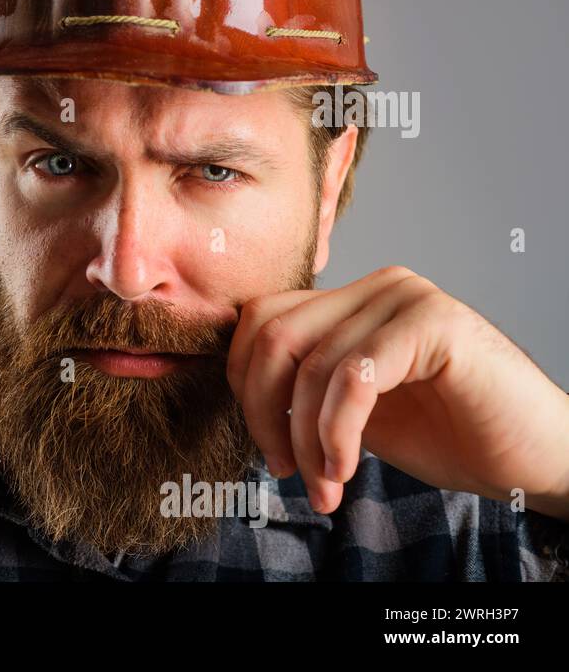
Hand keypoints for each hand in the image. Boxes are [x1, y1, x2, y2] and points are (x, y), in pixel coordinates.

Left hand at [225, 265, 568, 519]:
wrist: (533, 458)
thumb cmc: (450, 435)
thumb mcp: (354, 410)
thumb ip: (306, 389)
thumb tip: (240, 393)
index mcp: (349, 301)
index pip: (260, 322)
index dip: (244, 387)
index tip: (269, 450)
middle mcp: (375, 287)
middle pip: (270, 335)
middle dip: (264, 413)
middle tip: (284, 470)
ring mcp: (405, 298)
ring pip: (310, 364)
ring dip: (306, 440)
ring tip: (325, 486)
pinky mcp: (434, 323)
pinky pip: (353, 377)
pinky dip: (336, 432)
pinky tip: (345, 470)